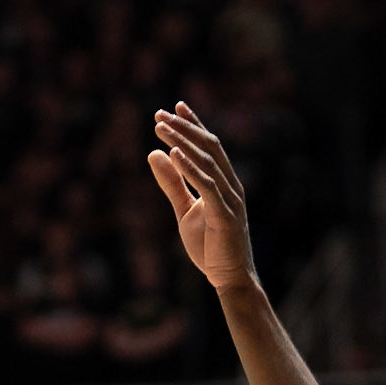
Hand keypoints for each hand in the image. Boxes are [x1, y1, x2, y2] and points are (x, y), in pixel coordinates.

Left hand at [149, 103, 255, 292]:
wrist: (229, 278)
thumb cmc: (210, 246)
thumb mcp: (185, 210)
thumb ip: (172, 183)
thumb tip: (155, 153)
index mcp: (223, 182)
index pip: (209, 146)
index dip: (193, 124)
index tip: (175, 106)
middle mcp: (231, 185)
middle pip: (208, 147)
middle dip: (184, 128)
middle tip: (160, 114)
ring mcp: (230, 199)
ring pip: (206, 162)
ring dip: (182, 142)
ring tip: (161, 128)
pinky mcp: (225, 215)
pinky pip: (207, 186)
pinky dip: (191, 168)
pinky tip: (174, 154)